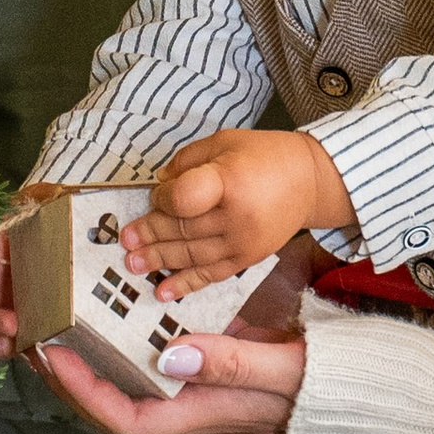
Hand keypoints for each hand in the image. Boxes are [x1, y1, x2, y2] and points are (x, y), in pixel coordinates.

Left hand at [34, 324, 308, 433]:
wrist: (352, 382)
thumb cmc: (320, 381)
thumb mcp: (283, 369)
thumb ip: (233, 363)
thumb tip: (170, 355)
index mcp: (198, 414)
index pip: (125, 420)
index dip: (83, 394)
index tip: (53, 357)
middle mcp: (185, 404)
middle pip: (110, 403)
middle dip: (68, 376)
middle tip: (33, 333)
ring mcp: (189, 384)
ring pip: (123, 378)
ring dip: (86, 354)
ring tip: (54, 317)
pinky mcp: (199, 360)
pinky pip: (144, 353)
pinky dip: (117, 333)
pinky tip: (105, 303)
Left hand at [124, 129, 351, 288]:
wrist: (308, 181)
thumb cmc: (263, 155)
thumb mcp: (223, 142)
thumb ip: (187, 162)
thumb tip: (159, 186)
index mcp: (231, 181)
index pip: (184, 199)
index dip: (162, 200)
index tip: (156, 195)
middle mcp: (237, 218)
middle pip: (184, 230)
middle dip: (150, 235)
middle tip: (125, 241)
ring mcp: (243, 243)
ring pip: (192, 255)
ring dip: (159, 261)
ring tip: (133, 264)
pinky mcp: (247, 260)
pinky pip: (211, 275)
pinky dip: (185, 284)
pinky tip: (162, 292)